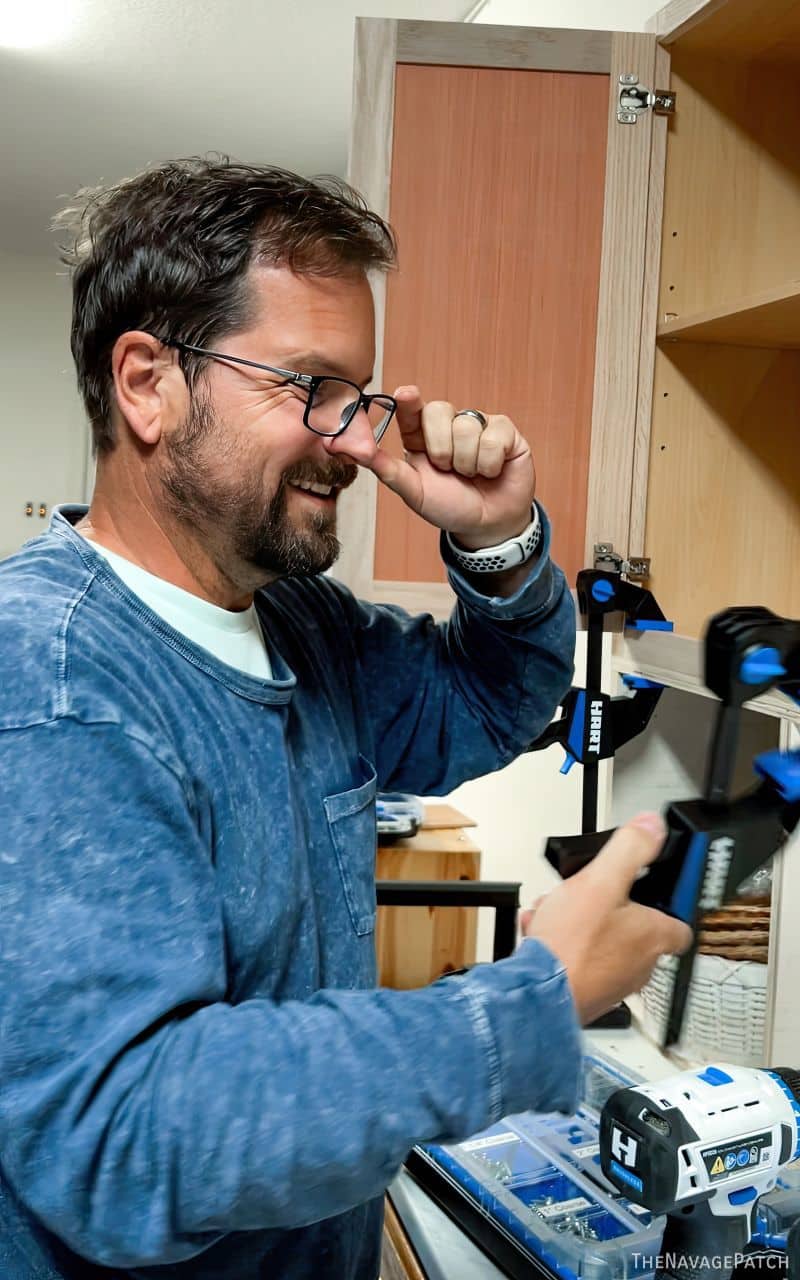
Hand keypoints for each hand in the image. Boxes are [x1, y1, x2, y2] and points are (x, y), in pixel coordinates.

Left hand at [368, 387, 535, 546]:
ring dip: (467, 462)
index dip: (408, 401)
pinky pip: (493, 437)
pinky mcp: (505, 431)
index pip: (412, 410)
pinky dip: (489, 463)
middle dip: (441, 449)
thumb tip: (356, 451)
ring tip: (472, 475)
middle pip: (438, 411)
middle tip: (448, 470)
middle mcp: (448, 426)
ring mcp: (477, 426)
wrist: (488, 526)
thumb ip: (388, 471)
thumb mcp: (415, 493)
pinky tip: (491, 471)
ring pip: (466, 427)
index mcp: (422, 438)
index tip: (404, 394)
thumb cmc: (450, 507)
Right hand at [522, 813, 692, 1025]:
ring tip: (557, 913)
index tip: (657, 892)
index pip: (681, 925)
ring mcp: (613, 982)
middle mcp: (640, 965)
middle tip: (588, 897)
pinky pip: (579, 960)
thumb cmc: (572, 946)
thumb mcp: (600, 881)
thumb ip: (629, 849)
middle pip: (634, 930)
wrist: (537, 995)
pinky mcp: (586, 993)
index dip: (670, 905)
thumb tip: (652, 827)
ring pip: (603, 943)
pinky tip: (542, 933)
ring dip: (581, 925)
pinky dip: (563, 945)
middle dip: (609, 909)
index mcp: (653, 936)